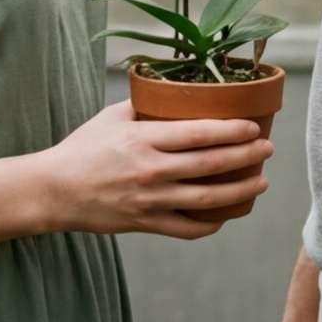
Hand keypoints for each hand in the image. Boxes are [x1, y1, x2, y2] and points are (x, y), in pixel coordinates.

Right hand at [44, 102, 270, 240]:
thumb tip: (176, 92)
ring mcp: (150, 200)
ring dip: (241, 190)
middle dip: (246, 156)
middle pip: (212, 164)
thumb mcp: (112, 116)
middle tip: (267, 150)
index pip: (199, 134)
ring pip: (207, 199)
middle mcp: (151, 170)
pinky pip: (187, 229)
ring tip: (261, 182)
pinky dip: (211, 223)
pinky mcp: (146, 223)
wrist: (54, 190)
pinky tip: (226, 214)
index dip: (232, 131)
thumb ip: (145, 106)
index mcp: (143, 139)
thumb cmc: (83, 148)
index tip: (254, 127)